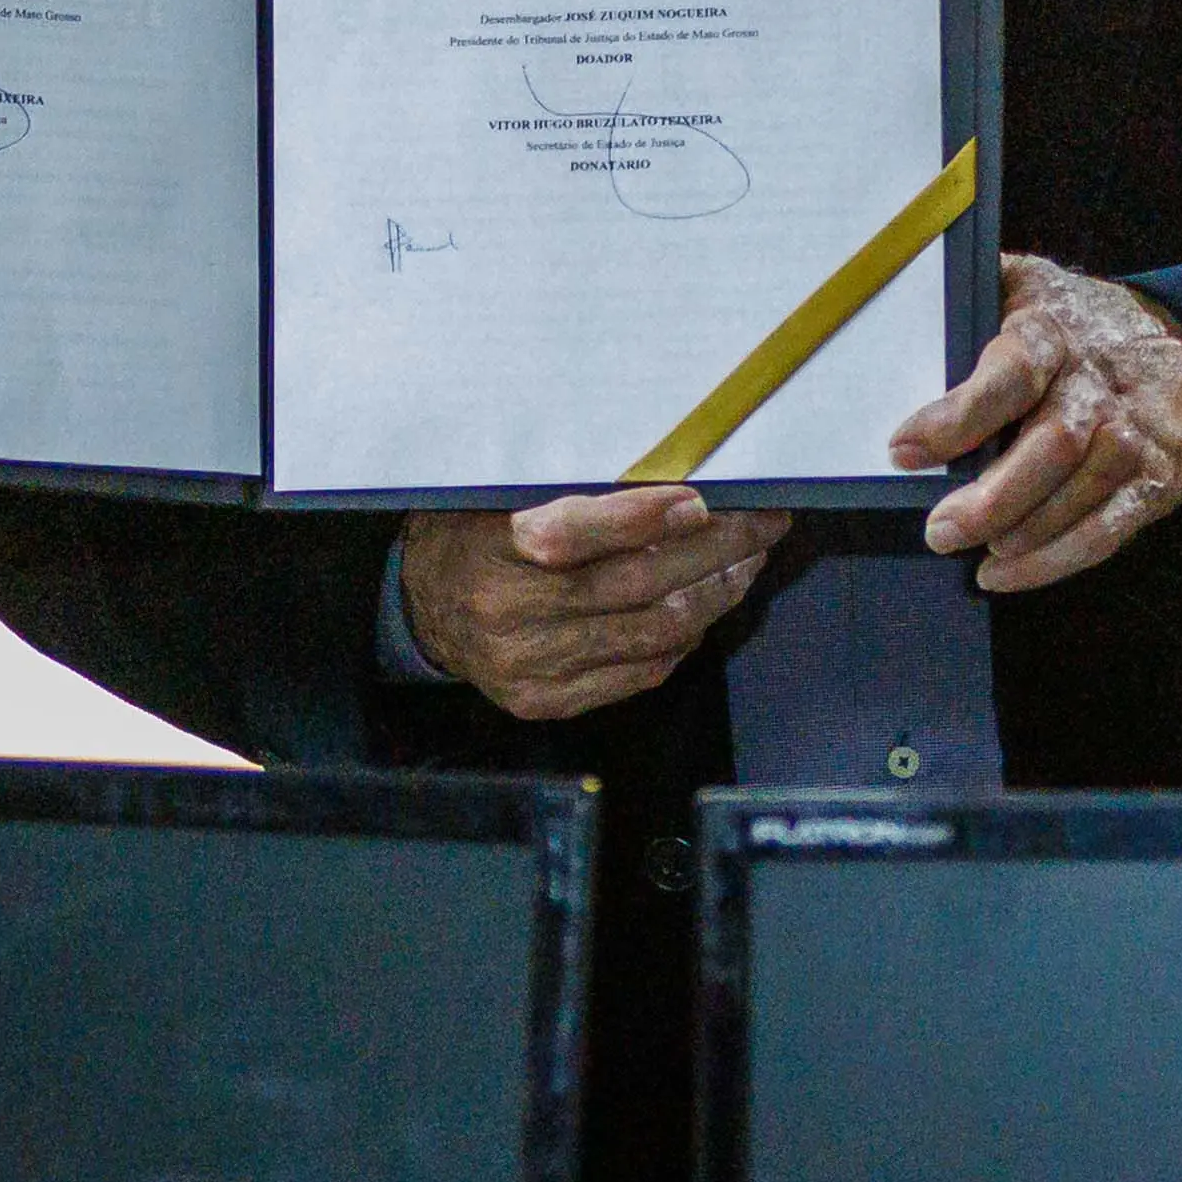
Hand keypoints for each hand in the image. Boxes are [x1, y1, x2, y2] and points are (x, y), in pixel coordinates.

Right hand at [403, 489, 785, 721]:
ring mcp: (532, 666)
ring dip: (714, 594)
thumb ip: (572, 492)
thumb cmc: (473, 535)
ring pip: (651, 632)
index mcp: (491, 551)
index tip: (698, 500)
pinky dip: (684, 638)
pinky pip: (639, 673)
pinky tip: (707, 604)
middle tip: (760, 521)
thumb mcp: (500, 494)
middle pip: (633, 585)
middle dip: (713, 550)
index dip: (640, 520)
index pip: (572, 537)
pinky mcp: (548, 700)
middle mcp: (511, 615)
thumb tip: (672, 481)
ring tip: (748, 560)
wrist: (421, 608)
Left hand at [899, 255, 1181, 594]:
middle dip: (990, 498)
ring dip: (1019, 533)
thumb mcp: (1024, 286)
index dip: (957, 416)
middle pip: (1051, 446)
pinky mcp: (1152, 483)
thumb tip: (897, 305)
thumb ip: (971, 295)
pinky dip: (1050, 562)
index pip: (1011, 375)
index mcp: (1054, 334)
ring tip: (966, 546)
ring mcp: (1131, 437)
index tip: (903, 448)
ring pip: (1078, 495)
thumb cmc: (1072, 327)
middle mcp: (1098, 386)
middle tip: (939, 529)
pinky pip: (1103, 532)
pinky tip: (1002, 570)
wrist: (1181, 349)